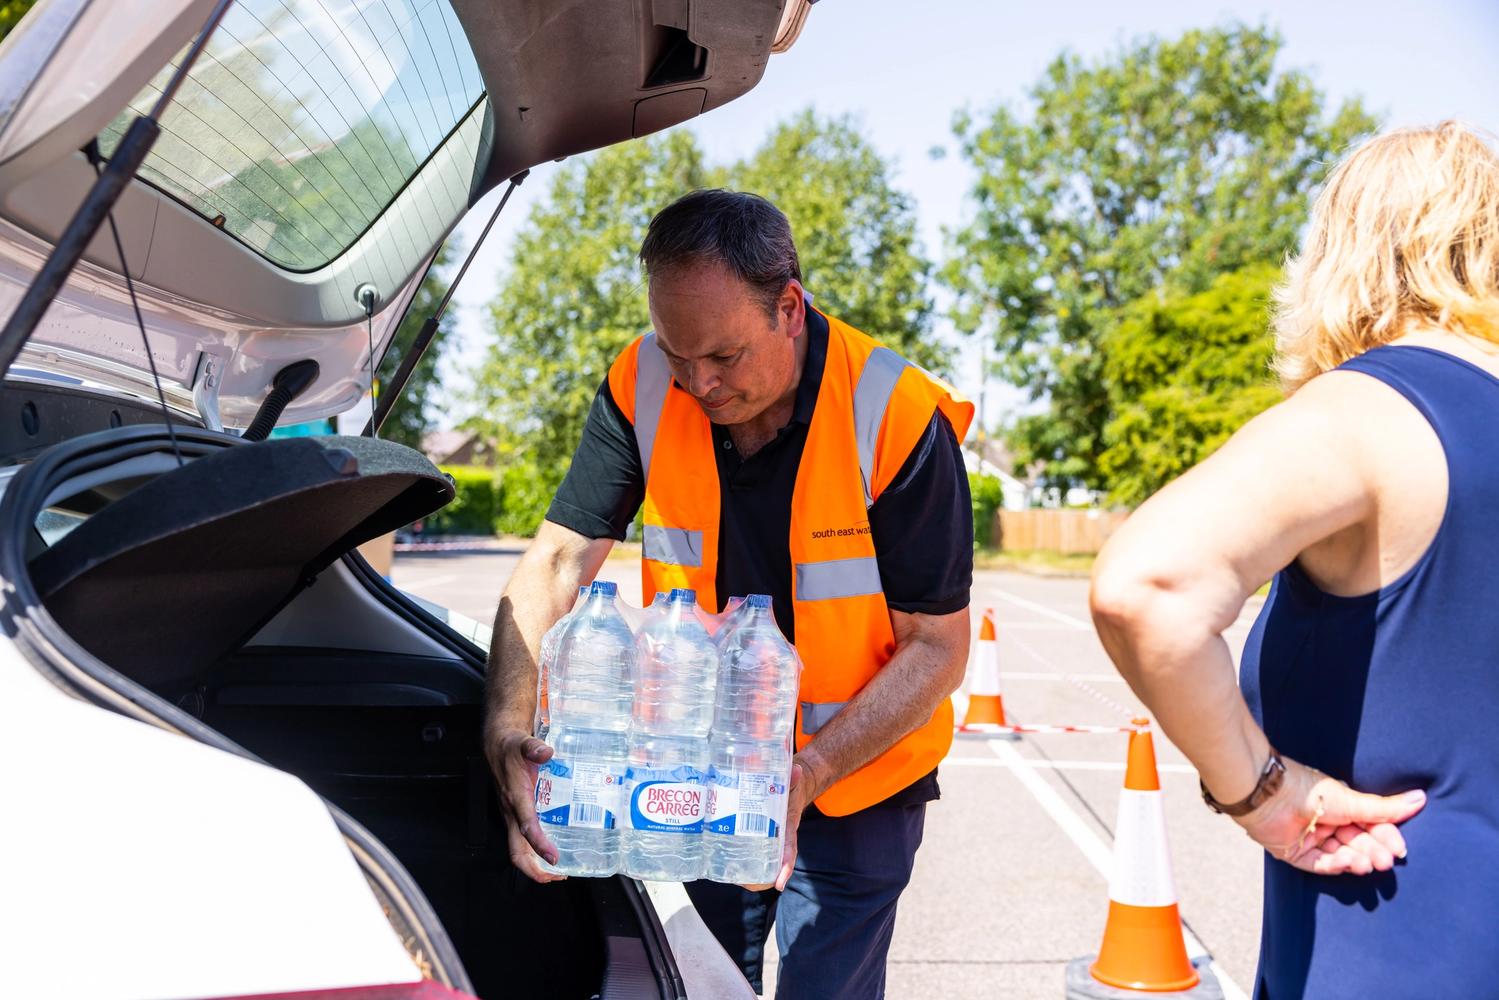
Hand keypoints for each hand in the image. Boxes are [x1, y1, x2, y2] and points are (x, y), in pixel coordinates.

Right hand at [485, 725, 564, 882]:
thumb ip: (534, 748)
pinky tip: (554, 848)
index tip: (554, 857)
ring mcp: (513, 815)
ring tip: (559, 870)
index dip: (539, 844)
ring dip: (536, 864)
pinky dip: (536, 849)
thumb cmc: (511, 748)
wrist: (497, 745)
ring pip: (519, 849)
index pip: (526, 826)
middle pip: (517, 851)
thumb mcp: (524, 743)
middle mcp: (512, 812)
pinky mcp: (517, 814)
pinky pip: (524, 839)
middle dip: (534, 870)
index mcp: (515, 797)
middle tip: (557, 875)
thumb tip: (545, 753)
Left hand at [741, 755, 824, 892]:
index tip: (779, 884)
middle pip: (773, 865)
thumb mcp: (792, 784)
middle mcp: (780, 839)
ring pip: (762, 864)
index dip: (785, 868)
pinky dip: (743, 862)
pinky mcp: (761, 837)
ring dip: (749, 873)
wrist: (794, 790)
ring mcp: (771, 840)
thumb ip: (793, 778)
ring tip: (731, 877)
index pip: (789, 851)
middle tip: (742, 882)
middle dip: (760, 878)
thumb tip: (797, 769)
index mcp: (788, 828)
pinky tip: (726, 864)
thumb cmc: (791, 790)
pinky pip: (754, 854)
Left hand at [1236, 756, 1425, 874]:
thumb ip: (1385, 808)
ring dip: (1359, 860)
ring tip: (1371, 864)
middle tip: (1388, 860)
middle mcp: (1327, 823)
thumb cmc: (1309, 790)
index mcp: (1340, 806)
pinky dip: (1338, 865)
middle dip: (1374, 852)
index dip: (1386, 838)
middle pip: (1358, 843)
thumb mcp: (1351, 801)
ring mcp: (1312, 838)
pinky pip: (1322, 864)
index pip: (1370, 826)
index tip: (1400, 848)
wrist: (1268, 793)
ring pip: (1343, 855)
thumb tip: (1421, 799)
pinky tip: (1351, 862)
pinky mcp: (1297, 854)